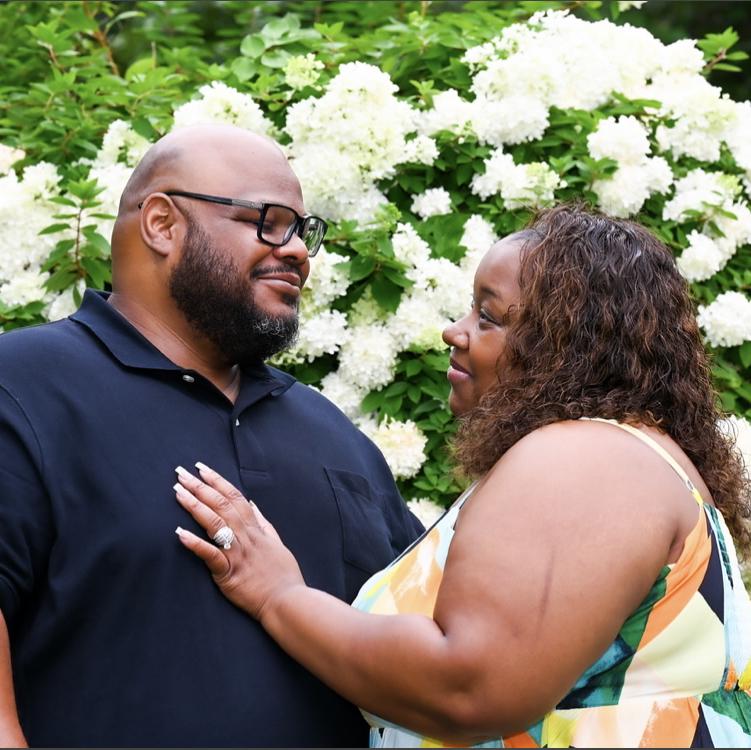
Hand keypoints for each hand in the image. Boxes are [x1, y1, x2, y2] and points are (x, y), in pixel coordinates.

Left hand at [173, 463, 305, 619]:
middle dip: (200, 487)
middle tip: (180, 473)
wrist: (288, 602)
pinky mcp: (230, 573)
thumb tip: (253, 504)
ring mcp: (238, 553)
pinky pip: (211, 555)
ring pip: (215, 523)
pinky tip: (180, 533)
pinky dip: (195, 544)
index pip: (235, 497)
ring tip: (177, 492)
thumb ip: (263, 523)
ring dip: (195, 506)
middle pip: (221, 504)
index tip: (201, 469)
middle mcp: (246, 536)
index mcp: (256, 529)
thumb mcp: (277, 543)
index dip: (217, 481)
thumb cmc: (283, 576)